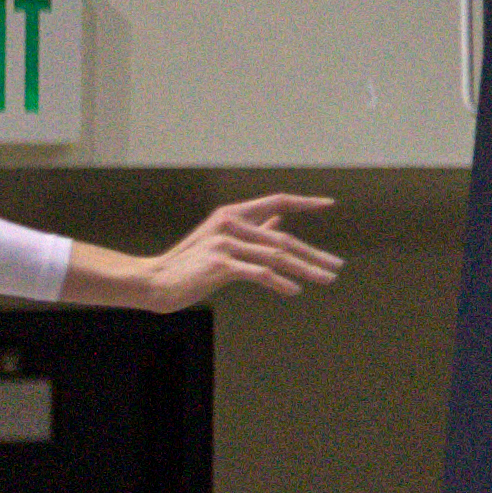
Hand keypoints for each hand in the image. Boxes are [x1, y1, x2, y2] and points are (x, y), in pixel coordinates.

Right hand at [137, 195, 339, 313]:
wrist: (154, 281)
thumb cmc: (189, 265)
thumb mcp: (220, 242)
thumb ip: (251, 230)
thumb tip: (279, 221)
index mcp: (231, 214)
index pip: (277, 201)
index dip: (304, 202)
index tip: (328, 204)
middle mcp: (230, 224)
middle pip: (283, 238)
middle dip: (314, 254)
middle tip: (336, 266)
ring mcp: (225, 243)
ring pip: (277, 256)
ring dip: (306, 270)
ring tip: (326, 280)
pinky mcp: (221, 264)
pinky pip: (260, 273)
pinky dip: (280, 283)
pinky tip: (294, 291)